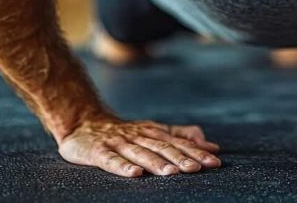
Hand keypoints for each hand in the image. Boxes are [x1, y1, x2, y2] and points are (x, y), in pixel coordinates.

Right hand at [58, 116, 221, 176]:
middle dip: (180, 158)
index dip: (196, 152)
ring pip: (140, 154)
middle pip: (162, 148)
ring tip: (171, 173)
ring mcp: (118, 143)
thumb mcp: (154, 130)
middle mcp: (138, 136)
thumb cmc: (124, 132)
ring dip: (156, 163)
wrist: (83, 122)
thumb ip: (181, 136)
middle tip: (197, 169)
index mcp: (153, 133)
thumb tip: (211, 145)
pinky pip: (111, 160)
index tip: (214, 162)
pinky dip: (122, 167)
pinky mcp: (98, 151)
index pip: (178, 143)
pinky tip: (134, 175)